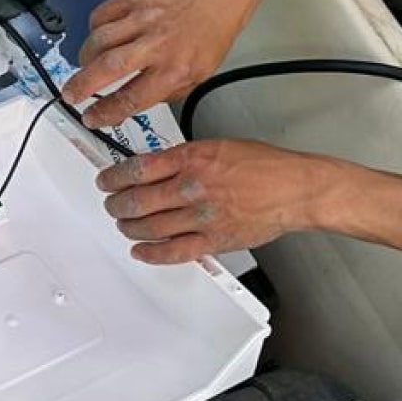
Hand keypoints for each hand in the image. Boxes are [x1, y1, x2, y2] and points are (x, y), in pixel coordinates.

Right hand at [62, 0, 255, 129]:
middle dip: (82, 86)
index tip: (92, 117)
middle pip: (108, 68)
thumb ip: (163, 93)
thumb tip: (130, 105)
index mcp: (175, 70)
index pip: (131, 98)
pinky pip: (101, 15)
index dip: (105, 112)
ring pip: (99, 40)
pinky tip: (99, 37)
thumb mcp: (196, 77)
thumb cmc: (209, 36)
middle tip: (71, 94)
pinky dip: (94, 29)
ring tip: (86, 66)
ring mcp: (144, 18)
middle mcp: (158, 44)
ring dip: (85, 58)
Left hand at [96, 138, 325, 262]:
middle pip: (138, 200)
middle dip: (117, 205)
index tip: (106, 181)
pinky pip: (175, 252)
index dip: (114, 178)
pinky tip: (141, 250)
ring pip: (150, 227)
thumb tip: (153, 168)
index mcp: (193, 158)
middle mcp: (194, 187)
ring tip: (124, 225)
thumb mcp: (217, 146)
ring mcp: (203, 216)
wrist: (295, 188)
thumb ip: (184, 158)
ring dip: (129, 228)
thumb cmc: (263, 166)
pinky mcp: (214, 240)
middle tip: (112, 205)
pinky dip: (152, 253)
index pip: (138, 169)